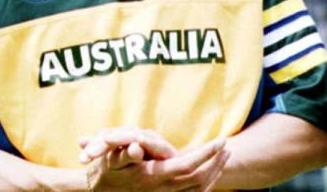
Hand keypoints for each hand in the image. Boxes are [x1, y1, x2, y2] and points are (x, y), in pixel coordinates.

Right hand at [80, 129, 228, 191]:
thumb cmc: (105, 172)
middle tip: (226, 146)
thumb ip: (124, 153)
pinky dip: (207, 183)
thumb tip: (136, 145)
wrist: (100, 191)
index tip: (221, 140)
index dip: (206, 153)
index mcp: (153, 176)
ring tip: (224, 156)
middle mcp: (162, 189)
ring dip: (214, 171)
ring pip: (199, 188)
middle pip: (199, 178)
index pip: (187, 165)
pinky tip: (212, 172)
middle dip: (215, 162)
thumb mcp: (110, 161)